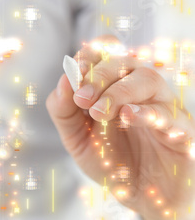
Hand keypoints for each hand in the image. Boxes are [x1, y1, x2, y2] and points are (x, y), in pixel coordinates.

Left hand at [46, 35, 194, 218]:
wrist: (142, 198)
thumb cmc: (111, 160)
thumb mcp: (76, 137)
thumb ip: (63, 110)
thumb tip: (63, 80)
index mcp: (113, 84)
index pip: (107, 49)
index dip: (89, 55)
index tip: (75, 73)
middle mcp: (140, 89)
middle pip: (124, 61)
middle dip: (98, 76)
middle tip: (82, 99)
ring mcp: (163, 106)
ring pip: (148, 78)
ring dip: (119, 91)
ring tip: (99, 113)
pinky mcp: (182, 130)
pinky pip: (170, 113)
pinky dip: (147, 112)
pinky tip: (128, 117)